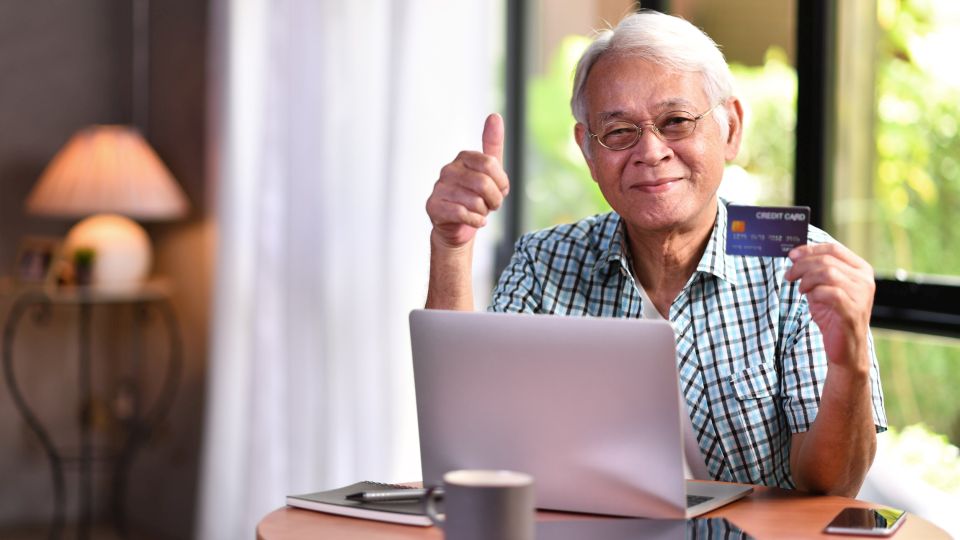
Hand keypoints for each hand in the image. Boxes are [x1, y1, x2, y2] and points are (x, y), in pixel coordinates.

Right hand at [425, 113, 509, 247]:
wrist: (457, 227)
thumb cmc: (475, 197)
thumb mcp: (490, 172)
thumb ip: (493, 145)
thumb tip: (494, 115)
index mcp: (464, 157)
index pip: (490, 163)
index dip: (501, 182)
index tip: (500, 190)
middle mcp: (448, 169)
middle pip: (483, 183)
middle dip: (494, 200)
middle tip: (491, 205)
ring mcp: (438, 187)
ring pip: (474, 201)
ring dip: (483, 212)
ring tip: (478, 212)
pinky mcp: (433, 206)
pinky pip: (462, 213)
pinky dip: (475, 221)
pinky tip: (474, 221)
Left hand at [785, 243, 875, 371]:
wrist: (846, 349)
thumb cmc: (834, 316)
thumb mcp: (822, 288)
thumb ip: (814, 272)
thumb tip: (795, 256)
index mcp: (860, 269)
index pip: (833, 249)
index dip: (810, 249)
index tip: (792, 255)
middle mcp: (864, 279)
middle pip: (827, 260)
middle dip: (802, 265)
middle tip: (789, 275)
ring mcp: (861, 295)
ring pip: (828, 273)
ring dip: (807, 279)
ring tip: (801, 290)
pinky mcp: (853, 310)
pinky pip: (830, 293)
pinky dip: (815, 293)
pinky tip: (811, 299)